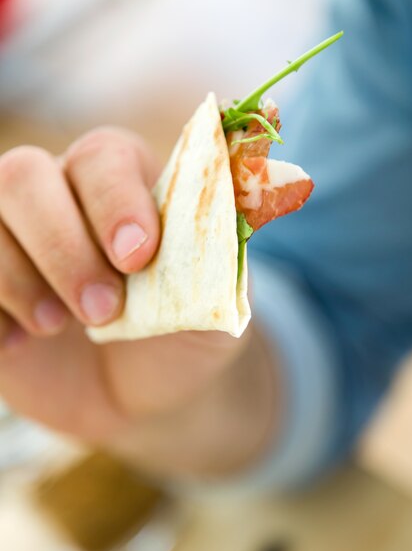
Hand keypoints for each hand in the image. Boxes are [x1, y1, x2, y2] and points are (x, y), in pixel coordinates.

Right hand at [0, 128, 277, 478]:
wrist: (151, 394)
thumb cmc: (188, 332)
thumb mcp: (221, 295)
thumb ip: (223, 244)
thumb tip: (249, 184)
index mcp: (125, 184)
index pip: (103, 156)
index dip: (114, 201)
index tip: (138, 257)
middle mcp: (61, 198)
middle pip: (23, 175)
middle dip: (62, 245)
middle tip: (103, 310)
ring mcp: (15, 240)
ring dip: (20, 277)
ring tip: (60, 326)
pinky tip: (19, 344)